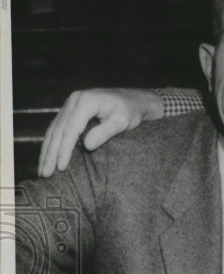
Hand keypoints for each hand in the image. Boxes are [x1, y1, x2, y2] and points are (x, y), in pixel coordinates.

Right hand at [38, 88, 163, 176]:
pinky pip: (56, 128)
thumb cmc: (130, 111)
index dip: (65, 149)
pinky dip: (51, 143)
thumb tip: (87, 146)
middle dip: (51, 153)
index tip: (61, 167)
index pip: (71, 129)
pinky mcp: (70, 111)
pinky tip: (48, 157)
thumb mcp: (122, 121)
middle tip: (45, 174)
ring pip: (53, 130)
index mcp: (86, 101)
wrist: (131, 99)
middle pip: (58, 130)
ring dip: (47, 151)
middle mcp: (74, 101)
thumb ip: (105, 132)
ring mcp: (70, 105)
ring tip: (43, 170)